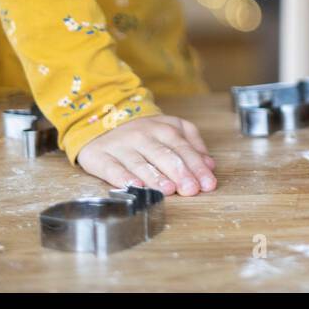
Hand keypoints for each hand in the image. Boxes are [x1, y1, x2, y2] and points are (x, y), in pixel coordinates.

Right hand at [76, 115, 216, 196]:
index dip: (196, 167)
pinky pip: (111, 168)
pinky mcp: (99, 156)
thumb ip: (192, 144)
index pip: (183, 148)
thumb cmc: (143, 131)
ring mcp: (120, 145)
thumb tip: (209, 165)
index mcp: (163, 128)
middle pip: (163, 155)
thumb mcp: (171, 128)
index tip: (208, 183)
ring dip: (155, 177)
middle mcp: (142, 135)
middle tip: (191, 189)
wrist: (101, 119)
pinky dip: (123, 177)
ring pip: (139, 163)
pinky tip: (135, 186)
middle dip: (179, 173)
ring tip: (168, 189)